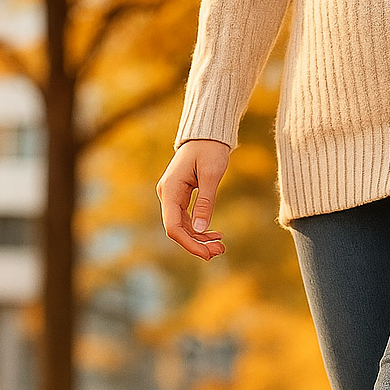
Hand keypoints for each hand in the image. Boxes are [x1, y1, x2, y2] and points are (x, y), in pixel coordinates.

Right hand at [156, 139, 230, 260]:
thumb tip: (201, 230)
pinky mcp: (181, 197)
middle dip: (198, 244)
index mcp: (170, 190)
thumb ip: (205, 202)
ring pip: (183, 227)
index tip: (208, 254)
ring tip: (221, 245)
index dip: (190, 244)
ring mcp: (173, 196)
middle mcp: (167, 194)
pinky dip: (200, 230)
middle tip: (221, 251)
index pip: (174, 227)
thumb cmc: (210, 150)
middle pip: (178, 230)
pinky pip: (188, 220)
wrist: (206, 135)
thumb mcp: (211, 176)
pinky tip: (215, 234)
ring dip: (200, 239)